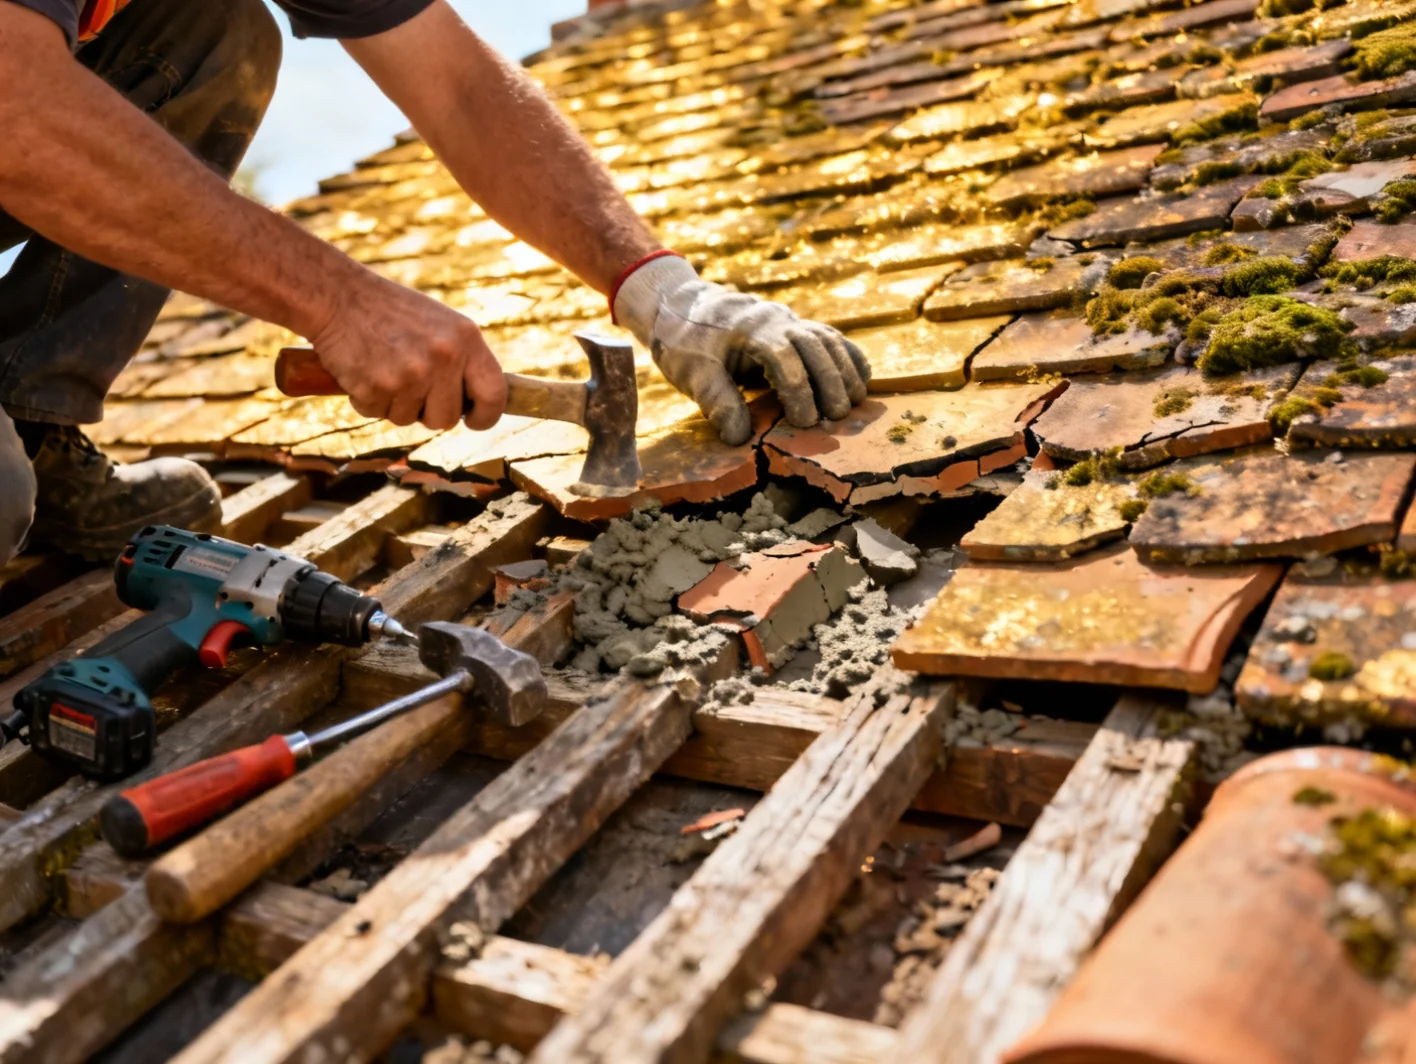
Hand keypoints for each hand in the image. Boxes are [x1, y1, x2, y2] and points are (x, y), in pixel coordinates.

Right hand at [309, 272, 505, 430]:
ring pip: (410, 419)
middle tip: (411, 385)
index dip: (486, 415)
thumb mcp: (441, 325)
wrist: (339, 296)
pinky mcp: (377, 388)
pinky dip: (369, 399)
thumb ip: (463, 361)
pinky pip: (378, 413)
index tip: (475, 420)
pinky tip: (364, 369)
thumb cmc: (393, 313)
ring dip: (395, 403)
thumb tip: (480, 402)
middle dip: (429, 411)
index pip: (495, 393)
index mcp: (466, 339)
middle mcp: (443, 357)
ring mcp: (410, 375)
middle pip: (448, 418)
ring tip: (384, 366)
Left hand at [613, 255, 870, 445]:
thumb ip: (716, 402)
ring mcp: (789, 320)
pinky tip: (861, 380)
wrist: (682, 307)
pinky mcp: (795, 328)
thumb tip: (739, 438)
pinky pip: (831, 337)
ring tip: (853, 404)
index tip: (804, 422)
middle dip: (830, 382)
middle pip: (815, 345)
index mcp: (750, 329)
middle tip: (836, 417)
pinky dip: (848, 357)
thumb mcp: (692, 374)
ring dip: (845, 370)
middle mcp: (776, 319)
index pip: (784, 357)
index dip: (798, 391)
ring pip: (829, 339)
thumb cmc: (685, 343)